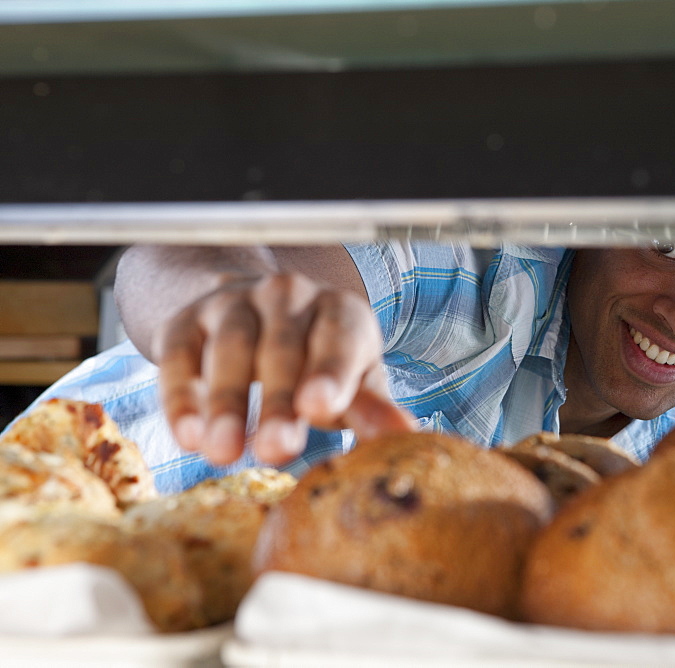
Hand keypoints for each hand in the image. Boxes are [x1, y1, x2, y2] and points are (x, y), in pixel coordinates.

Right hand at [152, 273, 416, 464]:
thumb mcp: (353, 381)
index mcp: (340, 312)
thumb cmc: (316, 361)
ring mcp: (233, 304)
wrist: (251, 318)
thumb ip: (373, 409)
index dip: (331, 372)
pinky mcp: (185, 322)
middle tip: (274, 450)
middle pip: (282, 348)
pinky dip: (182, 398)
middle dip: (277, 402)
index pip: (339, 337)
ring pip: (229, 348)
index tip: (321, 409)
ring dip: (226, 402)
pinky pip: (179, 356)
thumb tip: (408, 436)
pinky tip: (189, 437)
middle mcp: (288, 296)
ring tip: (223, 453)